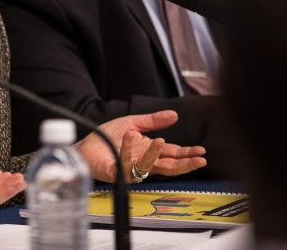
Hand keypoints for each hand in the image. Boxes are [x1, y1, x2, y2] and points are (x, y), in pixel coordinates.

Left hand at [74, 110, 206, 182]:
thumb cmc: (106, 137)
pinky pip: (126, 165)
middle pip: (168, 166)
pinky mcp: (116, 172)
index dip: (187, 153)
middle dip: (184, 164)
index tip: (201, 151)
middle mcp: (143, 162)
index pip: (172, 154)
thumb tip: (174, 115)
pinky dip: (128, 150)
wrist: (85, 145)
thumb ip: (153, 121)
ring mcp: (131, 169)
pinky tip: (130, 137)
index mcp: (149, 151)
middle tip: (199, 160)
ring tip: (161, 141)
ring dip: (155, 154)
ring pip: (149, 167)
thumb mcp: (133, 123)